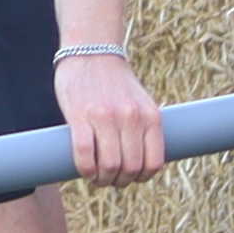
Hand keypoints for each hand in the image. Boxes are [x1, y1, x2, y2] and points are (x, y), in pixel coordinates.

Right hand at [57, 48, 166, 187]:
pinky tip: (84, 170)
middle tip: (109, 179)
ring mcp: (106, 117)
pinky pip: (85, 154)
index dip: (141, 178)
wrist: (91, 51)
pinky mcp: (80, 116)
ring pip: (109, 165)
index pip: (153, 162)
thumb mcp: (141, 102)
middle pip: (130, 168)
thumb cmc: (114, 83)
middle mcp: (131, 117)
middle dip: (119, 181)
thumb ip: (143, 127)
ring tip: (96, 177)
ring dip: (102, 179)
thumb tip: (141, 162)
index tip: (130, 177)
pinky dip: (85, 169)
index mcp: (150, 116)